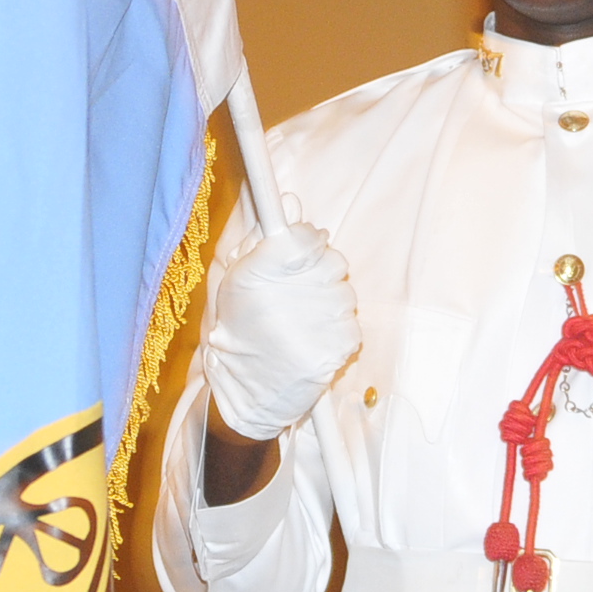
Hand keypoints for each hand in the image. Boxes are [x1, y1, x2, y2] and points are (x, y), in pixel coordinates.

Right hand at [200, 220, 360, 439]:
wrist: (246, 390)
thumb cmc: (241, 329)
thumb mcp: (239, 279)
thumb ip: (265, 238)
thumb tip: (292, 201)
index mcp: (258, 271)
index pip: (305, 235)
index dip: (308, 240)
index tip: (302, 251)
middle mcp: (288, 293)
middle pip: (334, 260)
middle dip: (322, 272)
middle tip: (301, 292)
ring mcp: (316, 322)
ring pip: (347, 293)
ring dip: (331, 303)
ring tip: (305, 321)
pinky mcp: (336, 350)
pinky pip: (353, 325)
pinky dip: (339, 332)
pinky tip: (315, 340)